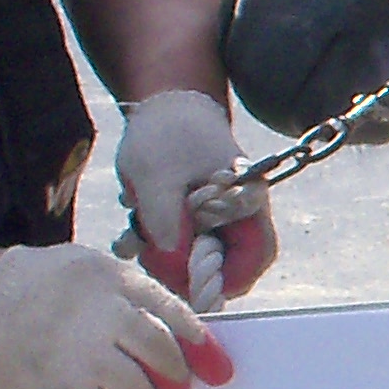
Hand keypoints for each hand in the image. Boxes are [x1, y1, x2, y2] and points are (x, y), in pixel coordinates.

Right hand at [0, 242, 230, 388]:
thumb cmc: (43, 286)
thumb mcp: (92, 271)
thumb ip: (132, 298)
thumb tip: (182, 340)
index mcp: (114, 278)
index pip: (174, 312)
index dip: (202, 346)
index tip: (219, 370)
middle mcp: (101, 310)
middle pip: (161, 350)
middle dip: (176, 376)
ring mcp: (77, 346)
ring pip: (136, 385)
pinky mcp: (53, 379)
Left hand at [114, 88, 277, 301]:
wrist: (164, 103)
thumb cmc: (167, 133)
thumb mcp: (157, 175)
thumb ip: (164, 218)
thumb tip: (171, 260)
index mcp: (248, 200)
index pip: (256, 255)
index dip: (229, 279)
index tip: (188, 285)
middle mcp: (241, 212)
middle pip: (227, 262)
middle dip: (186, 269)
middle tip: (148, 262)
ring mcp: (220, 213)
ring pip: (202, 253)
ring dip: (167, 255)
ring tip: (132, 241)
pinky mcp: (200, 213)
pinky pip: (186, 240)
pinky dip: (161, 240)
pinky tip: (135, 229)